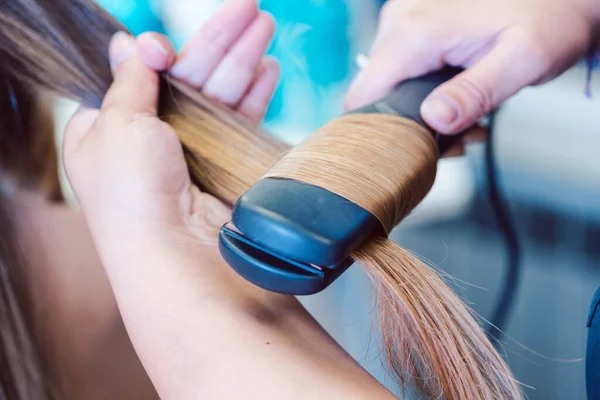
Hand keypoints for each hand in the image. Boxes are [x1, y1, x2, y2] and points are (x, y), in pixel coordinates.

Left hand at [65, 0, 276, 243]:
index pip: (139, 75)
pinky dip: (255, 93)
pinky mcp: (224, 165)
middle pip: (187, 76)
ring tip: (265, 25)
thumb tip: (131, 42)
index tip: (168, 44)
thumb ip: (131, 79)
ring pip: (219, 93)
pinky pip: (240, 119)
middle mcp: (151, 140)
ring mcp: (191, 153)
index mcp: (110, 130)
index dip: (159, 54)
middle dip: (219, 40)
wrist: (177, 256)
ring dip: (243, 58)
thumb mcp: (117, 123)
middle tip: (249, 8)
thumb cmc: (133, 197)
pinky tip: (268, 68)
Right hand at [344, 0, 598, 133]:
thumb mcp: (522, 61)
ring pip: (390, 82)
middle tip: (460, 135)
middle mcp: (400, 21)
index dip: (381, 132)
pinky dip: (426, 88)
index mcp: (414, 32)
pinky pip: (404, 65)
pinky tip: (457, 93)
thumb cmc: (550, 17)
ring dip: (422, 108)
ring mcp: (405, 19)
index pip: (363, 97)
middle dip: (413, 124)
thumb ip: (476, 92)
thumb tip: (434, 119)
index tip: (417, 149)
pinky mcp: (413, 22)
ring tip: (468, 115)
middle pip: (378, 93)